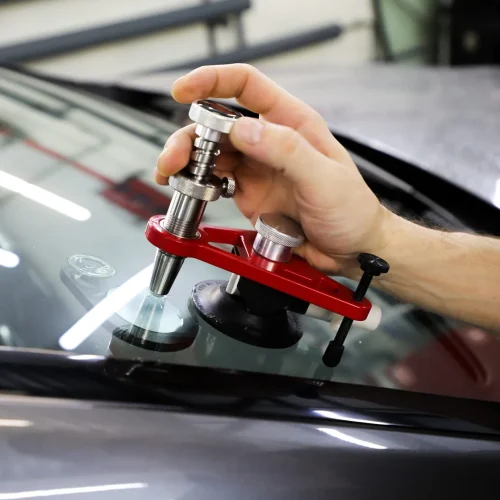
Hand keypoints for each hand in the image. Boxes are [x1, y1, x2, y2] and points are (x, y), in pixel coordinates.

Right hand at [156, 64, 392, 276]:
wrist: (352, 250)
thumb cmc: (352, 210)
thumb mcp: (325, 179)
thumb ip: (286, 152)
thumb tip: (243, 130)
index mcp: (292, 124)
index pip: (247, 87)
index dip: (213, 81)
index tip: (184, 90)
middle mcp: (269, 142)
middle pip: (217, 125)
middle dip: (189, 137)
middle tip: (174, 159)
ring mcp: (256, 169)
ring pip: (210, 154)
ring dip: (187, 163)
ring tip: (172, 176)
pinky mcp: (248, 194)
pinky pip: (213, 182)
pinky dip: (196, 185)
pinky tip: (189, 191)